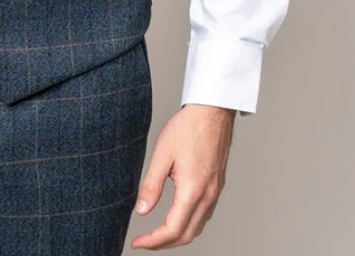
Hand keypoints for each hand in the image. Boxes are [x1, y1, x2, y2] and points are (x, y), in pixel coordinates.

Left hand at [131, 103, 235, 248]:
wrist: (212, 112)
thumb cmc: (187, 128)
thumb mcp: (161, 155)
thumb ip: (151, 185)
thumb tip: (141, 211)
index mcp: (192, 191)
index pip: (173, 230)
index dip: (153, 241)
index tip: (137, 243)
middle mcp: (207, 196)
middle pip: (187, 235)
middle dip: (164, 243)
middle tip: (144, 242)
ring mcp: (215, 192)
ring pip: (197, 227)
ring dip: (177, 236)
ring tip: (157, 234)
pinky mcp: (217, 186)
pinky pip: (204, 215)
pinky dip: (189, 224)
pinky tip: (177, 217)